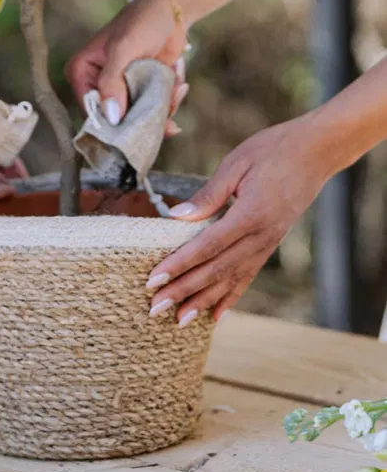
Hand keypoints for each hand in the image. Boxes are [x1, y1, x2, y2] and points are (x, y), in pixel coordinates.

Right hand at [66, 0, 188, 130]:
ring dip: (162, 108)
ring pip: (138, 118)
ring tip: (176, 86)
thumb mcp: (123, 49)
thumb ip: (112, 82)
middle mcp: (97, 85)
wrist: (171, 11)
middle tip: (167, 107)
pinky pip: (152, 111)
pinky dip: (169, 102)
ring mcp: (121, 90)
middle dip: (144, 116)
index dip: (113, 124)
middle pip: (116, 120)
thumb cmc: (141, 22)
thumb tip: (110, 117)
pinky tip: (179, 84)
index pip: (91, 112)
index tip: (139, 124)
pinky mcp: (141, 91)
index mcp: (81, 73)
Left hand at [146, 117, 333, 324]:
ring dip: (204, 301)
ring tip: (179, 321)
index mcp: (250, 214)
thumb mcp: (236, 164)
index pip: (206, 247)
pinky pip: (248, 275)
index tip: (154, 280)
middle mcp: (261, 236)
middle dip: (183, 291)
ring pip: (231, 279)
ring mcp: (269, 243)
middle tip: (155, 308)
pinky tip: (216, 315)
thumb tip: (176, 218)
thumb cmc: (273, 150)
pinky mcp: (272, 243)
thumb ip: (208, 195)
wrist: (317, 152)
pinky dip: (231, 297)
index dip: (179, 265)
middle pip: (216, 270)